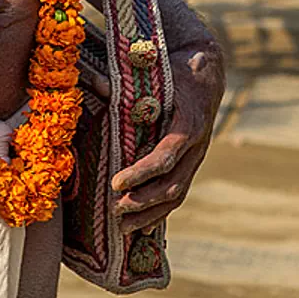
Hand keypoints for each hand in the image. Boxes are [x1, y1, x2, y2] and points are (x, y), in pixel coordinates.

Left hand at [111, 44, 224, 234]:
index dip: (141, 172)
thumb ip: (124, 79)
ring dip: (149, 213)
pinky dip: (159, 213)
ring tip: (121, 226)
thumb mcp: (155, 70)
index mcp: (188, 123)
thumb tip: (92, 80)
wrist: (206, 74)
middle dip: (143, 200)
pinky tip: (140, 228)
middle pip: (172, 184)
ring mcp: (196, 159)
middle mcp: (197, 146)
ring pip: (177, 195)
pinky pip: (178, 195)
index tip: (115, 182)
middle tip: (113, 208)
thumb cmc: (174, 69)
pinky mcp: (191, 165)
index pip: (166, 156)